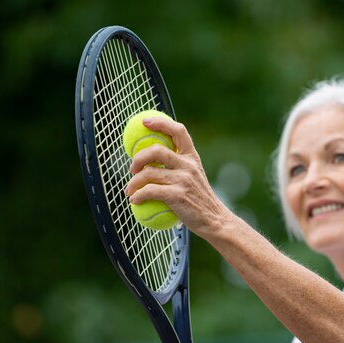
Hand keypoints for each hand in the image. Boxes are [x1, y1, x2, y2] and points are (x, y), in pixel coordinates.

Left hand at [125, 116, 229, 237]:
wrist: (214, 220)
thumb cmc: (199, 201)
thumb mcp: (194, 178)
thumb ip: (178, 168)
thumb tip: (150, 163)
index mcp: (192, 158)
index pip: (179, 131)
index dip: (161, 123)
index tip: (145, 122)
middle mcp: (188, 165)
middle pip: (157, 150)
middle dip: (139, 157)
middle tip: (132, 168)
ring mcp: (183, 180)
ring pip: (149, 173)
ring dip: (133, 182)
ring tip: (129, 190)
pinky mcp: (177, 195)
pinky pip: (150, 191)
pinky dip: (138, 195)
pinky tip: (134, 201)